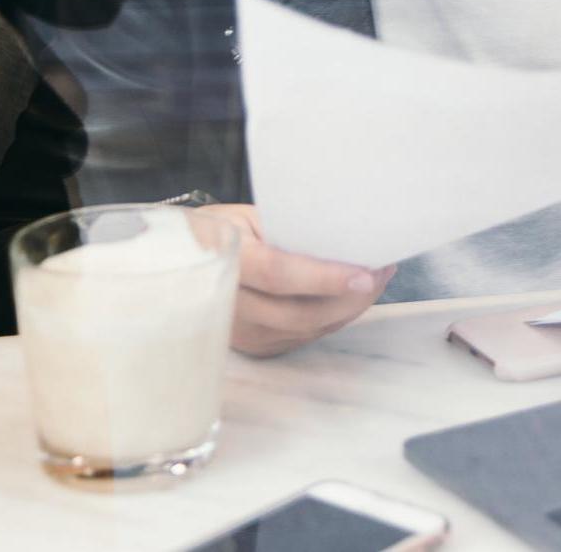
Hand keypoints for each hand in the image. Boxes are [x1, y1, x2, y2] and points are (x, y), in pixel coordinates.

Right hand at [203, 204, 394, 357]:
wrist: (177, 262)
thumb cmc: (219, 229)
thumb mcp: (245, 216)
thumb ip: (286, 228)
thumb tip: (342, 233)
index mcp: (227, 262)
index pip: (279, 275)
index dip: (324, 277)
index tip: (363, 272)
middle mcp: (230, 306)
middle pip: (299, 313)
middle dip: (349, 297)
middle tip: (383, 270)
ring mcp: (241, 332)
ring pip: (306, 330)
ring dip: (349, 309)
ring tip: (378, 279)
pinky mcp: (254, 345)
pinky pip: (302, 337)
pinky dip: (333, 319)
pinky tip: (353, 297)